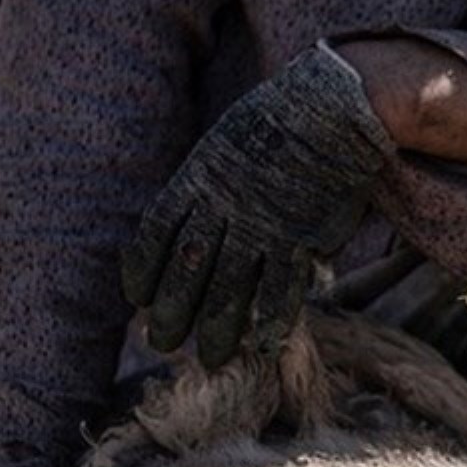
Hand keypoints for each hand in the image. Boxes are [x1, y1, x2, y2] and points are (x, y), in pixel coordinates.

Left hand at [123, 44, 393, 365]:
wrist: (330, 107)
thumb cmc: (280, 119)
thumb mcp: (225, 140)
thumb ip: (208, 179)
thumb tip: (194, 214)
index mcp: (197, 179)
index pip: (157, 234)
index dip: (143, 271)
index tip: (136, 299)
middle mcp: (222, 208)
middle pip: (186, 271)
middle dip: (171, 312)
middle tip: (160, 344)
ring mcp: (260, 226)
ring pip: (229, 289)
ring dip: (217, 329)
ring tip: (209, 358)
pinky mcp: (298, 237)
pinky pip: (280, 289)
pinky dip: (270, 321)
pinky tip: (262, 345)